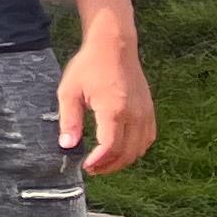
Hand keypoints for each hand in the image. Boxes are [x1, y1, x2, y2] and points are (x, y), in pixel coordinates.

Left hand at [58, 33, 156, 174]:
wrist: (115, 47)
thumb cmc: (89, 66)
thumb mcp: (69, 91)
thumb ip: (69, 120)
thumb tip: (67, 145)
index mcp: (114, 110)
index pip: (110, 147)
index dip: (99, 161)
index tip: (85, 166)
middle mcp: (134, 114)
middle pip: (126, 153)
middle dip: (109, 165)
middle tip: (92, 169)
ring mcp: (145, 113)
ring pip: (139, 149)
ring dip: (122, 160)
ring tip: (103, 162)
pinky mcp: (150, 110)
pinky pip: (147, 138)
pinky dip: (136, 149)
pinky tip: (121, 150)